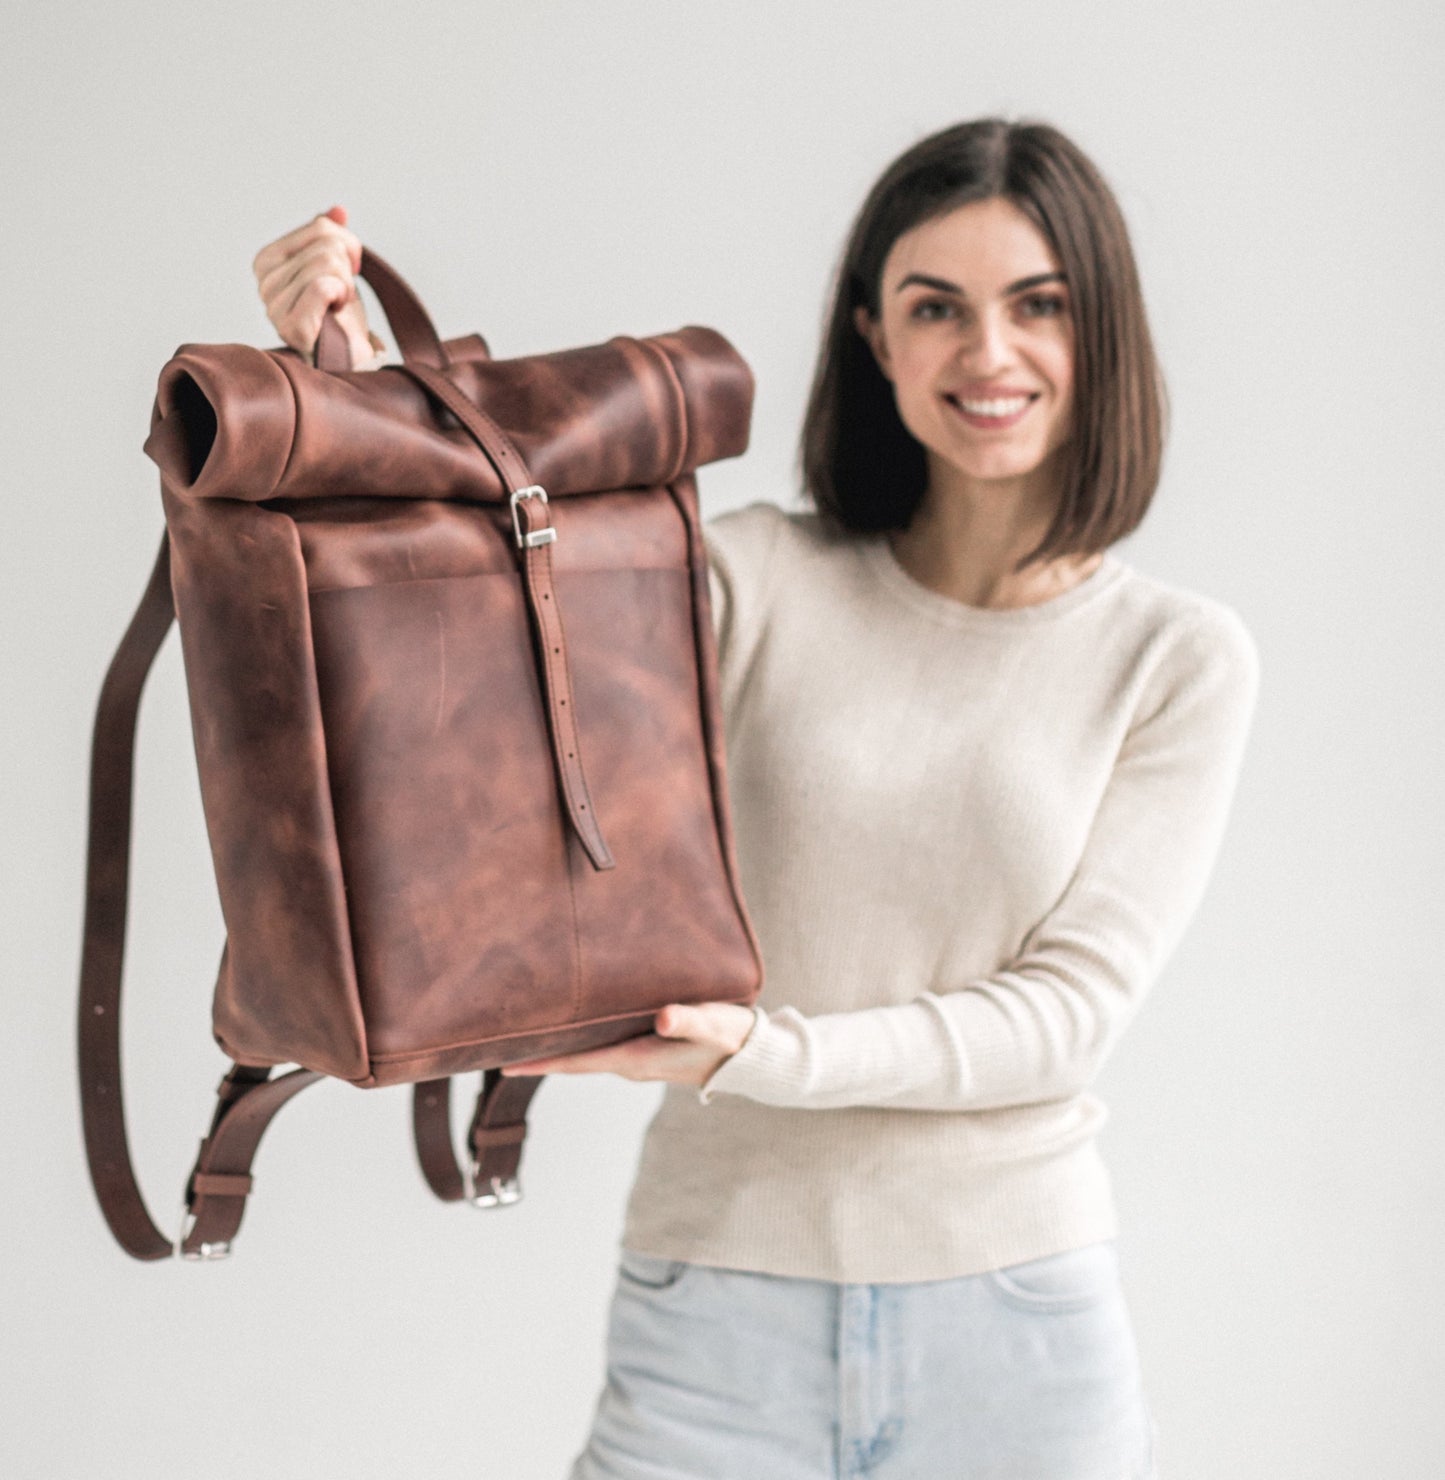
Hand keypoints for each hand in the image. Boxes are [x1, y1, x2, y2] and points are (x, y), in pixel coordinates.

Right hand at [251, 204, 376, 366]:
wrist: (349, 360)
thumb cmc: (339, 317)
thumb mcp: (337, 268)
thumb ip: (332, 237)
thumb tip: (339, 210)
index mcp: (268, 261)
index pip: (320, 227)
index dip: (347, 248)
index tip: (344, 274)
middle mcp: (264, 281)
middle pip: (327, 243)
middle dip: (347, 268)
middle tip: (342, 295)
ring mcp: (274, 305)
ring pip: (328, 262)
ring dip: (346, 286)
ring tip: (337, 307)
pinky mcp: (291, 325)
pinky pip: (322, 285)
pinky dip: (340, 295)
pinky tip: (335, 313)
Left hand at [500, 1002, 757, 1087]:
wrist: (754, 1056)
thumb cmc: (731, 1039)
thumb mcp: (711, 1025)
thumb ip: (686, 1020)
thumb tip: (660, 1018)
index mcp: (635, 1059)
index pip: (577, 1063)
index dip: (541, 1062)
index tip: (504, 1064)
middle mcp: (629, 1061)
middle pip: (573, 1059)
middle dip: (540, 1052)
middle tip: (500, 1042)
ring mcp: (637, 1056)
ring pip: (586, 1051)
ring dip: (559, 1042)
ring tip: (526, 1027)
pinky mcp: (647, 1046)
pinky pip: (602, 1042)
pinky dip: (582, 1033)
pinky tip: (573, 1016)